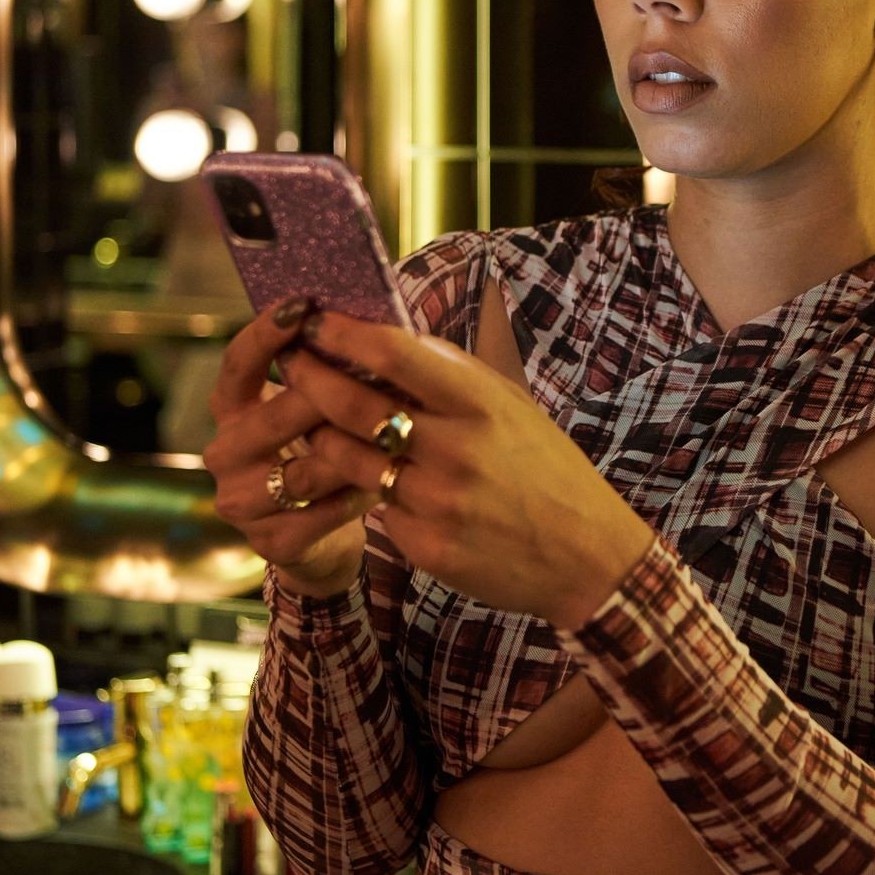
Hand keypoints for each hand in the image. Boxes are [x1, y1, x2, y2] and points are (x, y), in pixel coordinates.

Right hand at [203, 297, 375, 597]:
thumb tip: (364, 318)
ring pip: (302, 470)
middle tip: (373, 380)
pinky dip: (355, 497)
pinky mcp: (269, 543)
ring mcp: (241, 501)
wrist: (322, 537)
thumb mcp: (316, 410)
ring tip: (392, 436)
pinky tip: (383, 483)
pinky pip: (320, 513)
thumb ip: (326, 372)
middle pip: (274, 414)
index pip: (238, 363)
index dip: (266, 334)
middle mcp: (224, 453)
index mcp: (231, 410)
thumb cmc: (324, 454)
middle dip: (326, 396)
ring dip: (351, 453)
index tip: (303, 305)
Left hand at [280, 308, 657, 628]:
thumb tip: (389, 338)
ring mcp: (437, 501)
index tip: (315, 319)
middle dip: (310, 378)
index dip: (344, 333)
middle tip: (288, 361)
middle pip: (354, 404)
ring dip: (319, 435)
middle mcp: (456, 449)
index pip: (395, 354)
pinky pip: (376, 507)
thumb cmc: (548, 470)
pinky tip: (363, 479)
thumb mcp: (512, 408)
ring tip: (308, 420)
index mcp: (481, 404)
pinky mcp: (426, 544)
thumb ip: (454, 376)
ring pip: (348, 458)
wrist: (586, 555)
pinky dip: (364, 489)